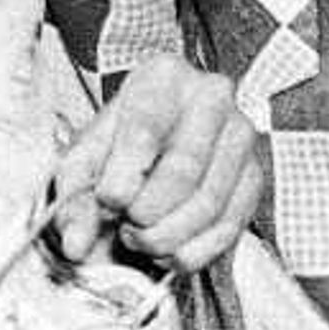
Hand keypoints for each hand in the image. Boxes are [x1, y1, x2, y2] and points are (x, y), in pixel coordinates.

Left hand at [51, 57, 262, 275]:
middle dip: (146, 214)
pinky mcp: (254, 175)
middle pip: (182, 171)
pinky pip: (230, 225)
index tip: (107, 203)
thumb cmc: (119, 143)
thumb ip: (73, 200)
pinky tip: (170, 252)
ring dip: (168, 236)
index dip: (122, 180)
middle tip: (125, 227)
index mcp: (163, 77)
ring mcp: (240, 135)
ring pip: (208, 203)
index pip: (145, 132)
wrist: (158, 140)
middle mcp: (212, 97)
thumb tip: (75, 245)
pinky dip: (195, 251)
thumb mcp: (84, 160)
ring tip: (141, 238)